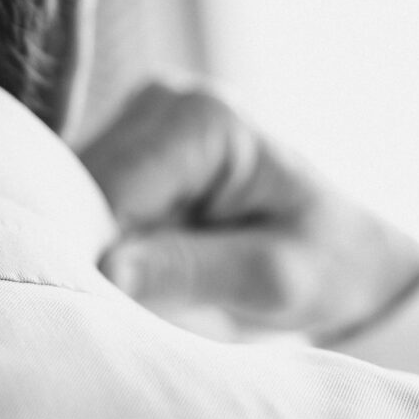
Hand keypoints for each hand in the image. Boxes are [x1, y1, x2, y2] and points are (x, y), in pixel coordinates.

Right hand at [80, 79, 418, 343]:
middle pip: (78, 188)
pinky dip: (95, 245)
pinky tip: (125, 275)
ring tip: (136, 297)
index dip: (92, 256)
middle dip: (88, 254)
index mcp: (202, 119)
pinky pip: (81, 202)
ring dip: (89, 251)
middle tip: (118, 314)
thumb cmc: (328, 265)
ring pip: (71, 196)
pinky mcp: (124, 151)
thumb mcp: (273, 280)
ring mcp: (139, 121)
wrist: (347, 254)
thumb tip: (106, 269)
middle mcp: (162, 103)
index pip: (109, 190)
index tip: (105, 314)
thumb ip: (189, 271)